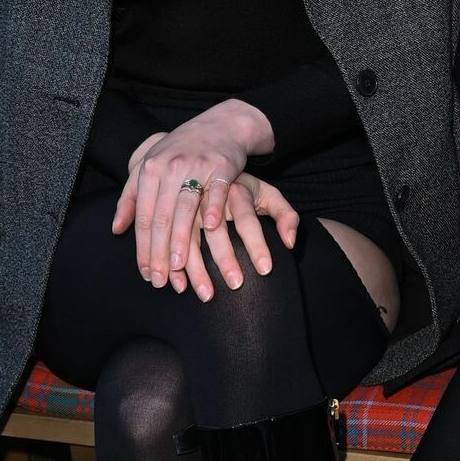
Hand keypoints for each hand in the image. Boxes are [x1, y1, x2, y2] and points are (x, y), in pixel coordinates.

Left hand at [111, 99, 274, 286]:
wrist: (220, 124)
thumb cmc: (181, 150)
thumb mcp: (150, 166)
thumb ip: (131, 198)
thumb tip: (117, 229)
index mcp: (150, 170)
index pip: (144, 217)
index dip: (143, 248)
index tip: (146, 274)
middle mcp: (170, 168)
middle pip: (162, 217)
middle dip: (159, 253)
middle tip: (160, 280)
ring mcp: (196, 166)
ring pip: (186, 209)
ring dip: (181, 240)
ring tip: (179, 267)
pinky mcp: (222, 166)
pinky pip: (217, 192)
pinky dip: (214, 210)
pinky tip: (211, 230)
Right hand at [176, 172, 300, 301]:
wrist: (206, 165)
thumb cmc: (243, 190)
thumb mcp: (266, 194)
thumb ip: (285, 215)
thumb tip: (290, 242)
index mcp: (236, 190)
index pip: (248, 219)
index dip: (256, 244)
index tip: (265, 269)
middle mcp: (210, 197)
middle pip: (217, 231)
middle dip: (226, 259)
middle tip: (236, 285)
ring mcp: (188, 207)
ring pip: (189, 238)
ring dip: (195, 268)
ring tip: (207, 294)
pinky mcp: (172, 215)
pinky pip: (168, 240)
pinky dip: (171, 265)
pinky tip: (178, 285)